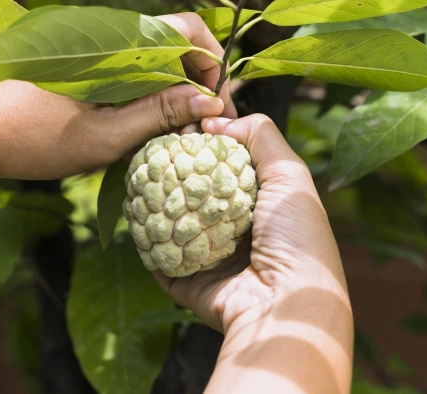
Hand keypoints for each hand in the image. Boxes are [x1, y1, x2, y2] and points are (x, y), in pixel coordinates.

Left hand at [0, 12, 235, 179]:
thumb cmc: (29, 139)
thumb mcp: (103, 137)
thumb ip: (159, 114)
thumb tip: (207, 101)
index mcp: (114, 42)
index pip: (187, 29)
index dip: (211, 64)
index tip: (213, 106)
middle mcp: (105, 33)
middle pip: (174, 41)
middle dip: (195, 80)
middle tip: (199, 126)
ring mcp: (90, 45)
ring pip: (151, 55)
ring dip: (171, 88)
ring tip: (174, 131)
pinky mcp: (78, 61)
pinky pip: (128, 66)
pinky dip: (145, 90)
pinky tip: (142, 124)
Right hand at [154, 115, 352, 392]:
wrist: (283, 305)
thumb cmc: (296, 236)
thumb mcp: (290, 174)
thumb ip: (260, 136)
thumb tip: (217, 122)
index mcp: (263, 204)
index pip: (228, 165)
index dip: (206, 141)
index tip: (183, 120)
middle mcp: (237, 229)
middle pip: (197, 191)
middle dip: (175, 167)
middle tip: (151, 143)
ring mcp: (211, 257)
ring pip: (174, 222)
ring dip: (154, 200)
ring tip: (134, 170)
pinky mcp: (188, 281)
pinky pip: (159, 256)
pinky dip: (145, 238)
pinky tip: (130, 211)